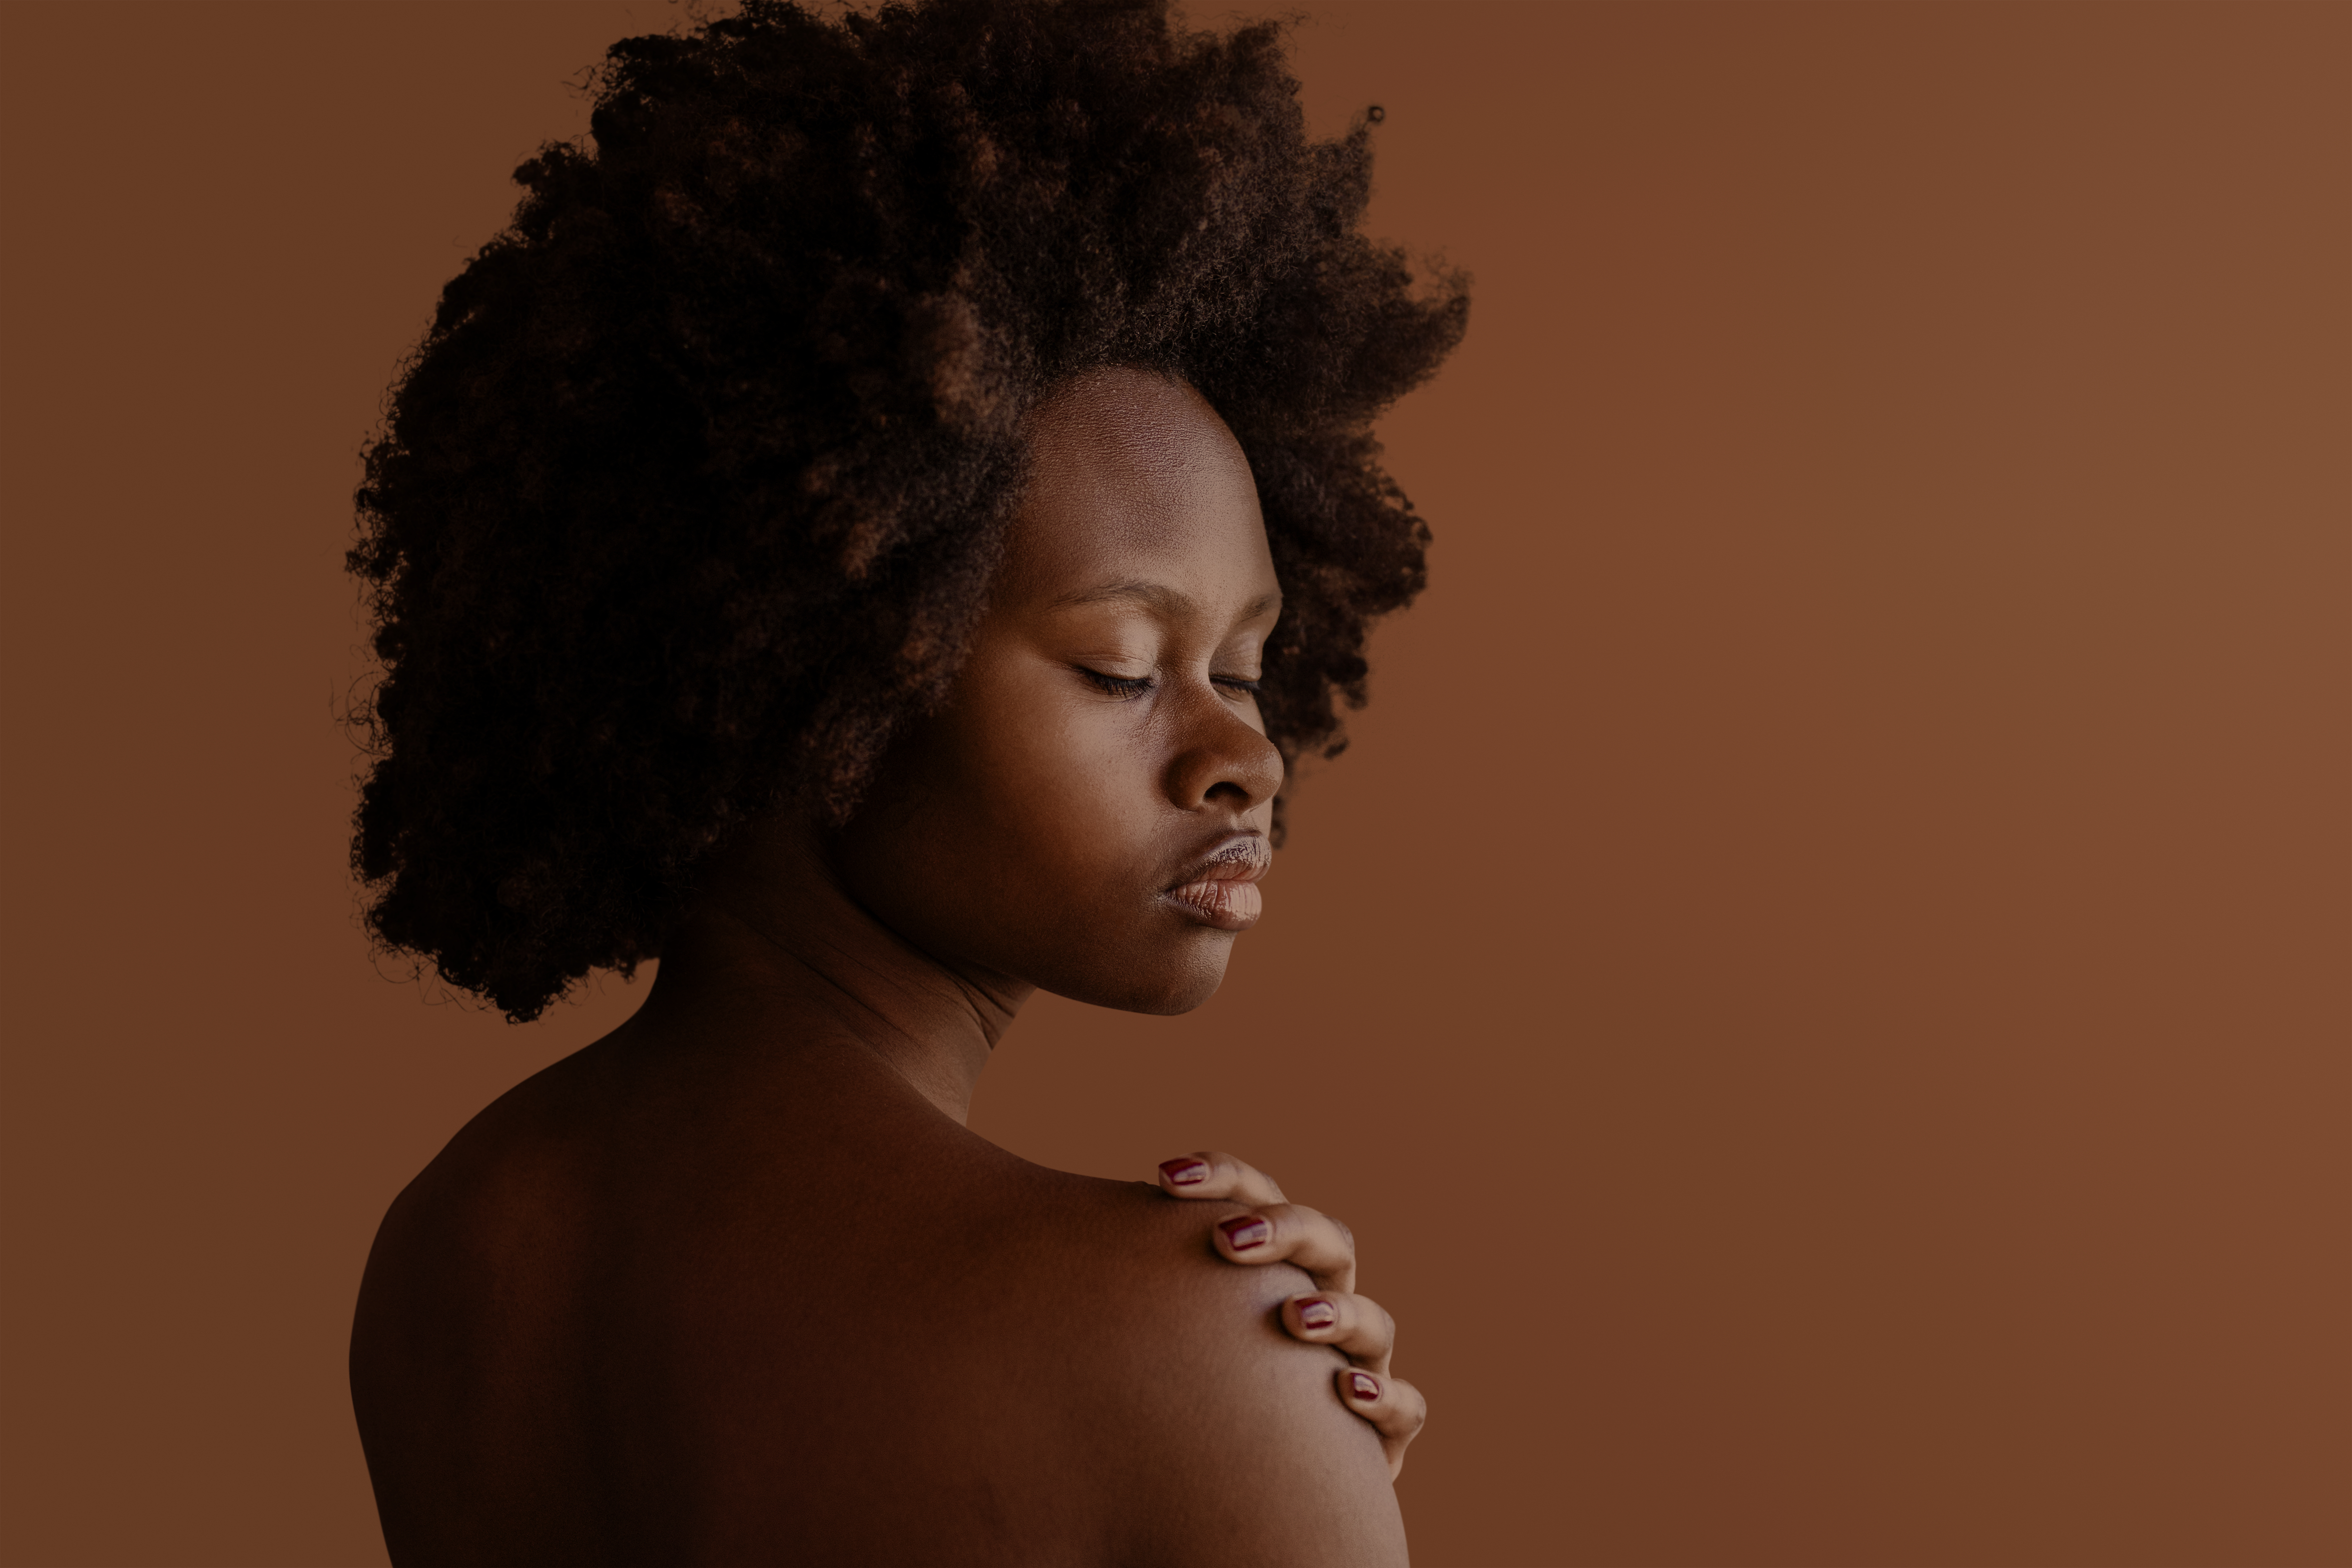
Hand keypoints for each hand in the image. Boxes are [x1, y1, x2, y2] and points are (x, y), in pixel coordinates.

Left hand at [1155, 1150, 1426, 1478]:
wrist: (1229, 1478)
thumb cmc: (1171, 1387)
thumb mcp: (1147, 1332)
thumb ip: (1124, 1289)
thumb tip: (1029, 1235)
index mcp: (1268, 1262)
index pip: (1252, 1194)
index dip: (1219, 1175)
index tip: (1161, 1173)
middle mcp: (1321, 1297)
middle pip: (1322, 1238)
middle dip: (1279, 1232)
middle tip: (1225, 1243)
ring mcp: (1357, 1359)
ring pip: (1370, 1317)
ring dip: (1335, 1311)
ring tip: (1293, 1319)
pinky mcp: (1383, 1429)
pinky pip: (1407, 1405)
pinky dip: (1385, 1396)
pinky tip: (1346, 1393)